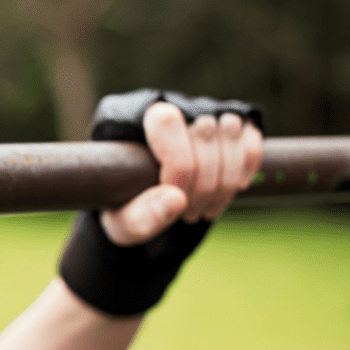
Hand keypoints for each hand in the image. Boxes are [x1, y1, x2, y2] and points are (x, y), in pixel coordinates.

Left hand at [59, 89, 264, 315]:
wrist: (142, 201)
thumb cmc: (126, 207)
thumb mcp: (121, 221)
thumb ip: (139, 216)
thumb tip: (175, 200)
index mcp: (134, 118)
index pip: (167, 123)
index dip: (179, 168)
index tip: (176, 201)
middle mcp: (172, 105)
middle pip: (204, 131)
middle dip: (203, 185)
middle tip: (189, 215)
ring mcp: (205, 111)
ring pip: (232, 133)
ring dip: (225, 182)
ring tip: (205, 210)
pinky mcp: (233, 125)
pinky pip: (251, 141)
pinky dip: (246, 170)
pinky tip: (230, 192)